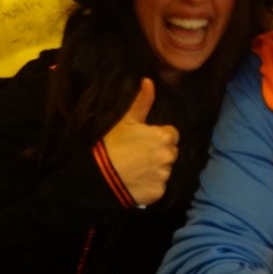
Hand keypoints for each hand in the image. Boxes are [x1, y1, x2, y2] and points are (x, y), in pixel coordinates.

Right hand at [102, 78, 178, 205]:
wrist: (101, 176)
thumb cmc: (114, 144)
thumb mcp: (127, 120)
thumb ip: (142, 101)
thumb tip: (149, 80)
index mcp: (164, 137)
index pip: (171, 134)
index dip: (158, 136)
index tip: (144, 140)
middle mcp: (169, 156)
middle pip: (170, 152)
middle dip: (160, 152)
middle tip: (139, 154)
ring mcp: (164, 176)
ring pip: (165, 169)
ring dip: (156, 169)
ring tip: (137, 168)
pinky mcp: (159, 192)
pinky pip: (159, 186)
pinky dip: (151, 184)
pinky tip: (138, 181)